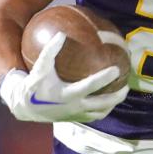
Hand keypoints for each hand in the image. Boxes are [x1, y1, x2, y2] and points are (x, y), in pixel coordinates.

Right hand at [0, 31, 127, 122]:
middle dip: (117, 95)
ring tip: (121, 94)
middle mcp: (74, 107)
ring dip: (112, 104)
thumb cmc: (34, 84)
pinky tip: (108, 101)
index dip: (105, 78)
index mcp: (68, 94)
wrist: (25, 107)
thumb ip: (50, 51)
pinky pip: (94, 116)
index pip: (91, 86)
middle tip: (127, 85)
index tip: (117, 69)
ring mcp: (76, 115)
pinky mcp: (75, 120)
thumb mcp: (40, 67)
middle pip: (102, 103)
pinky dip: (103, 109)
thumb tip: (61, 33)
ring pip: (100, 112)